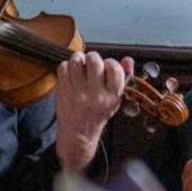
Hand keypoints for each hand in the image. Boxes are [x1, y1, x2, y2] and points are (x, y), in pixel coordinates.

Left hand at [54, 52, 132, 174]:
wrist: (79, 132)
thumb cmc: (98, 113)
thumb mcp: (115, 99)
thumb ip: (124, 78)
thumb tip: (128, 60)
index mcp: (111, 95)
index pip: (114, 68)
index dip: (110, 62)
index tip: (107, 67)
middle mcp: (95, 94)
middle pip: (94, 60)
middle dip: (93, 58)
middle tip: (91, 64)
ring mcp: (78, 92)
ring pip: (76, 61)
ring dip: (78, 60)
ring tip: (80, 67)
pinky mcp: (64, 91)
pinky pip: (63, 67)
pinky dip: (66, 67)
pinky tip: (71, 74)